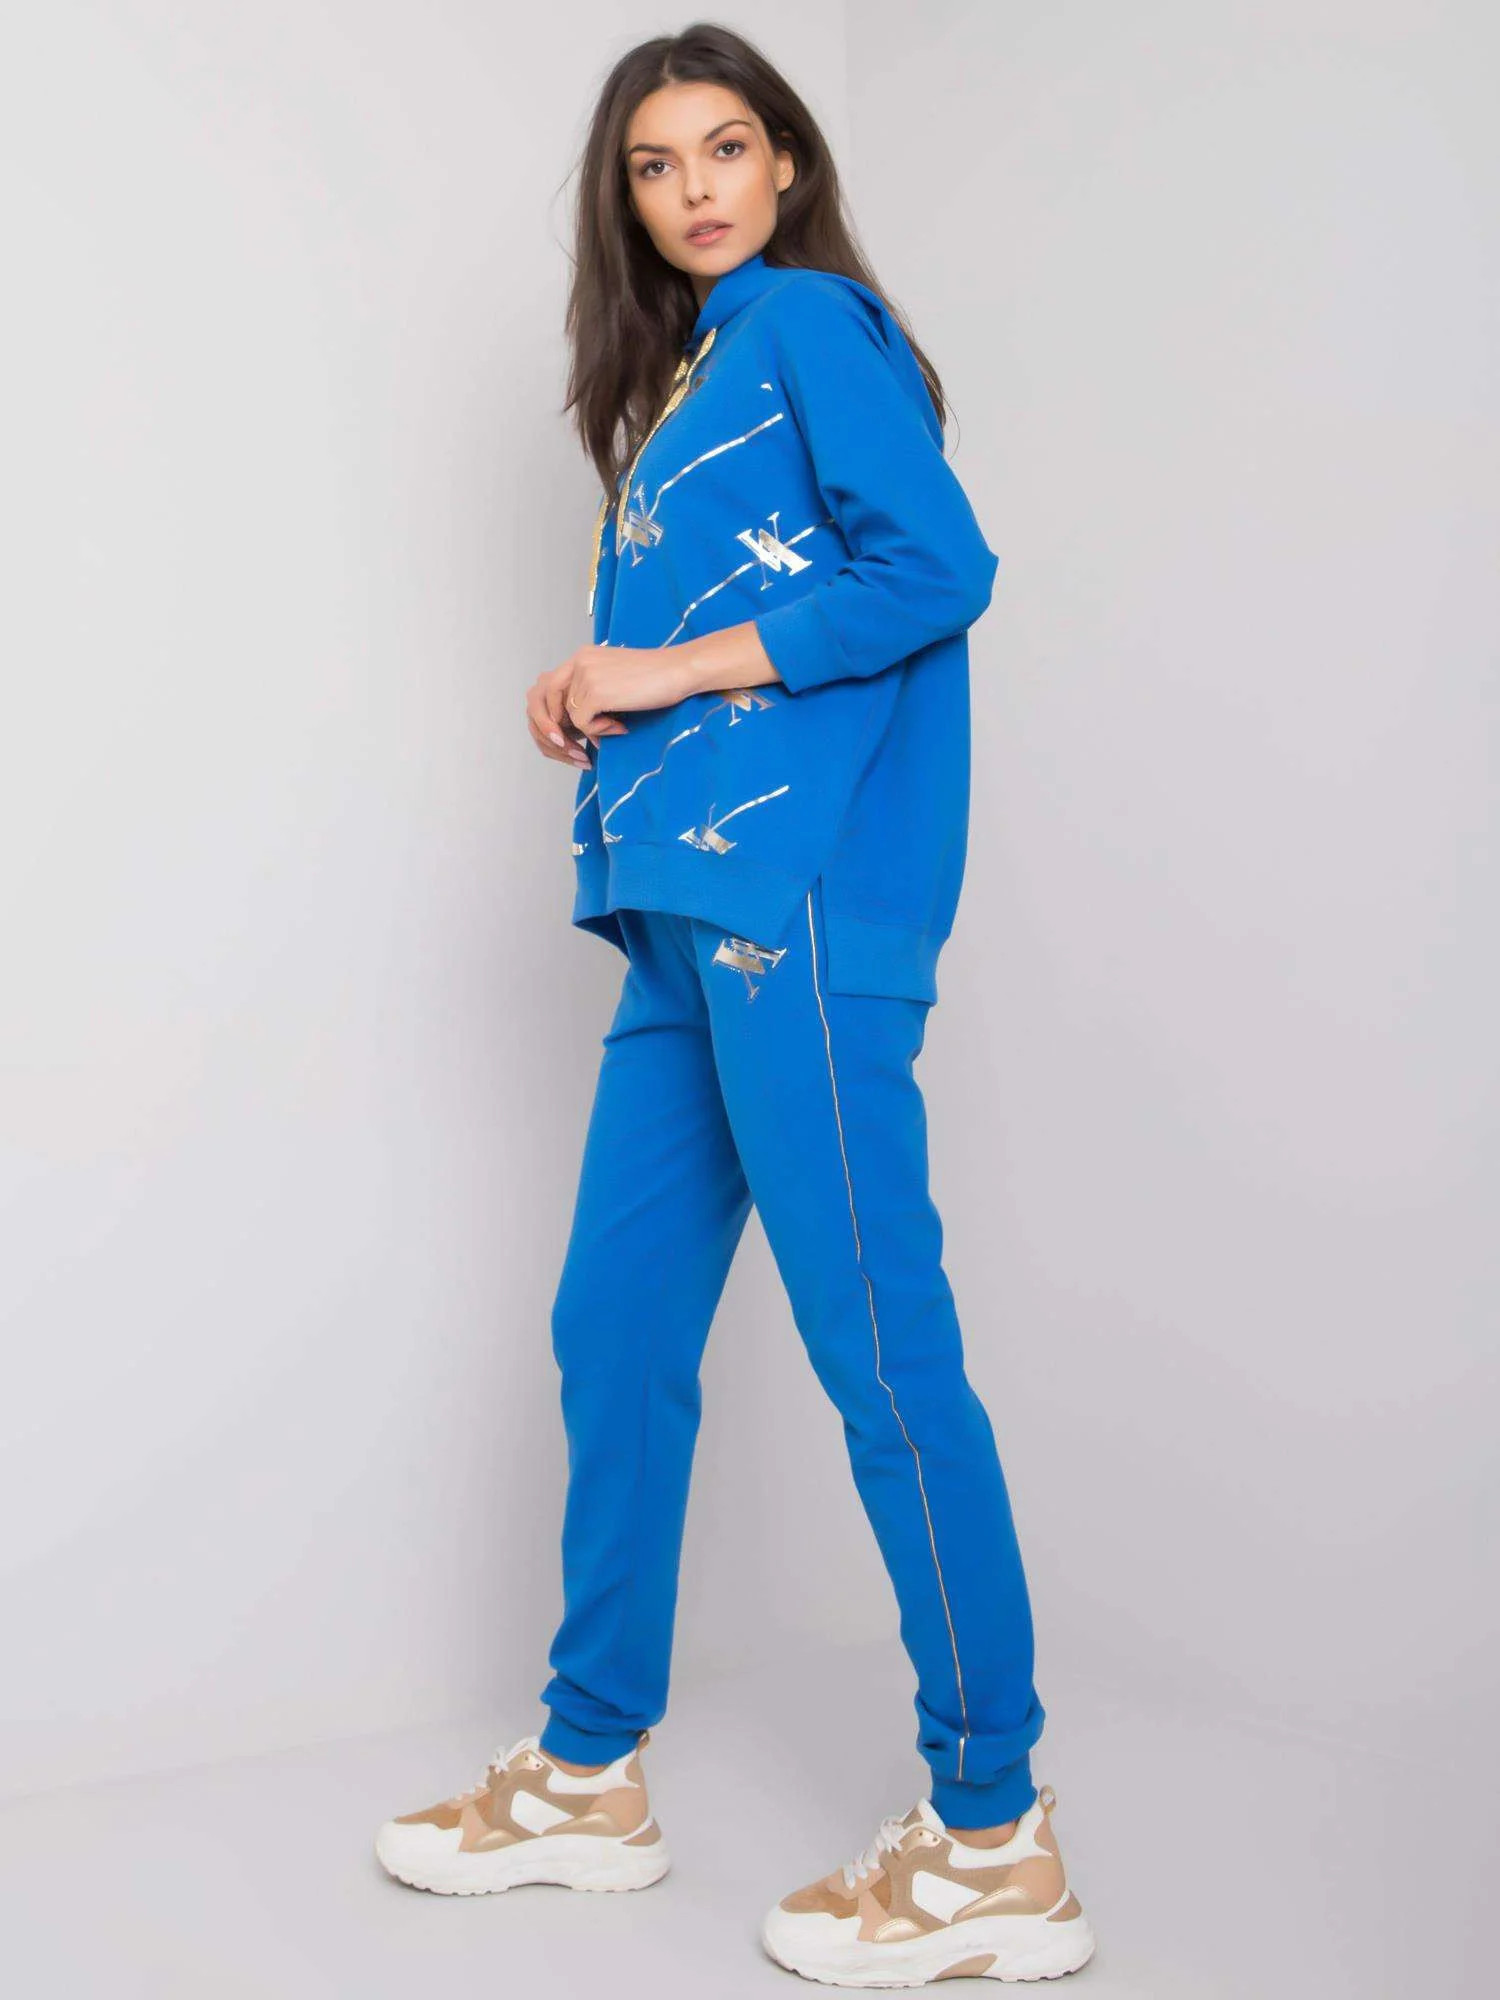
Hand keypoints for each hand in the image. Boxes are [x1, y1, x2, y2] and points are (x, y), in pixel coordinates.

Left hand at [526, 643, 697, 771]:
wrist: (680, 671)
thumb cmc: (656, 681)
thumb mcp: (614, 682)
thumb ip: (590, 693)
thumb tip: (571, 725)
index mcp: (582, 658)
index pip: (547, 688)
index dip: (550, 716)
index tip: (569, 737)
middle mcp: (578, 662)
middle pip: (541, 701)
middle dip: (551, 730)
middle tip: (573, 752)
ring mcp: (585, 675)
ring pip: (565, 716)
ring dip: (584, 732)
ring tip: (610, 733)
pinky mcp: (595, 691)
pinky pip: (581, 723)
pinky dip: (599, 731)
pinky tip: (621, 726)